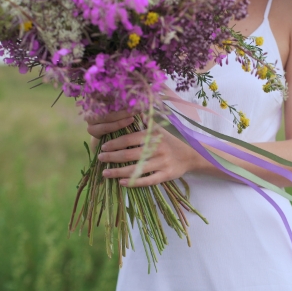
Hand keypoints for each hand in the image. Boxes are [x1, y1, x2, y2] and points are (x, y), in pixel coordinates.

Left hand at [86, 111, 201, 186]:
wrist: (191, 154)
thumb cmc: (171, 140)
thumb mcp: (160, 127)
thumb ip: (146, 120)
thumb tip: (133, 107)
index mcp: (152, 136)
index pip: (128, 140)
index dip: (114, 144)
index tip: (103, 146)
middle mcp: (156, 149)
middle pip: (128, 155)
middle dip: (111, 157)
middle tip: (100, 159)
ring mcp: (161, 163)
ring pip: (135, 169)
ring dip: (117, 172)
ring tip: (104, 173)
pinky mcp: (166, 175)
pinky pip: (147, 180)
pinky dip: (133, 182)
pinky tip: (121, 182)